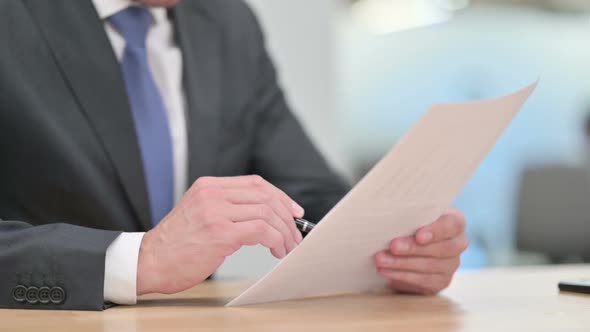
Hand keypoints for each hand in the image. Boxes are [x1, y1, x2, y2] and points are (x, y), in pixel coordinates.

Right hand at [136, 175, 303, 294]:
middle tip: (295, 234)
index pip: (255, 183)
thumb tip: (263, 215)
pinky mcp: (220, 232)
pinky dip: (276, 240)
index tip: (294, 211)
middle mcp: (213, 194)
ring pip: (267, 212)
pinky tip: (277, 251)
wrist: (148, 261)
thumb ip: (225, 206)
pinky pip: (261, 230)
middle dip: (287, 216)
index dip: (280, 196)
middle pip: (265, 196)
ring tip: (288, 247)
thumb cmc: (175, 244)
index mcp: (208, 185)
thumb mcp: (198, 212)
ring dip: (284, 232)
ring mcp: (216, 211)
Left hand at [374, 208, 467, 294]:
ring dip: (402, 264)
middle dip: (413, 249)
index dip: (436, 231)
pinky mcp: (441, 281)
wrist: (408, 245)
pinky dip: (402, 276)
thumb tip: (389, 215)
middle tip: (393, 247)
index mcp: (454, 222)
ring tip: (381, 260)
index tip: (419, 236)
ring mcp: (451, 264)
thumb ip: (409, 214)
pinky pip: (423, 281)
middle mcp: (458, 244)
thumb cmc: (410, 223)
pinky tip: (386, 271)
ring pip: (429, 266)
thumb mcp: (412, 215)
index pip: (452, 225)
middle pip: (440, 248)